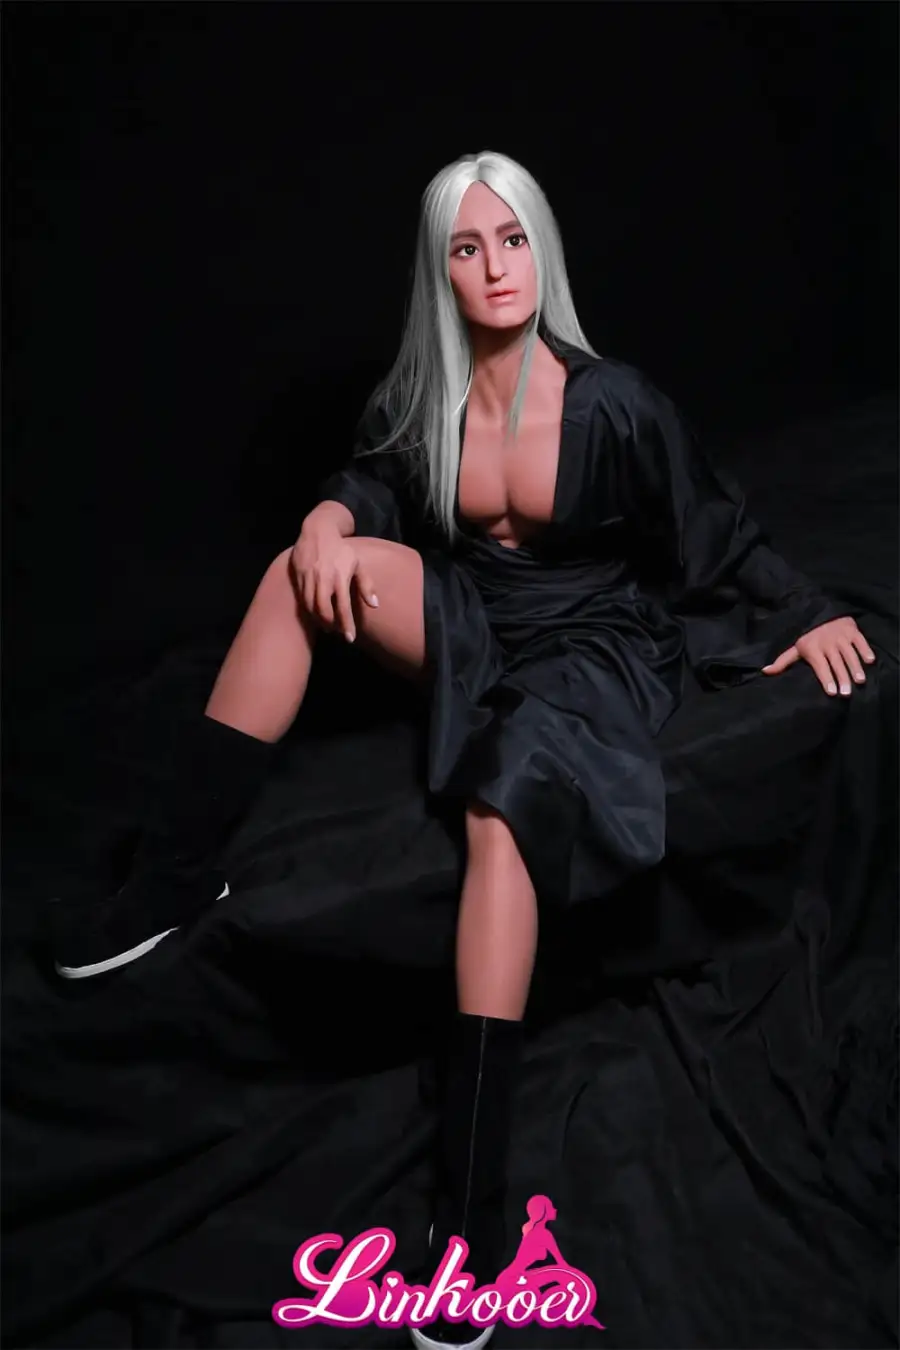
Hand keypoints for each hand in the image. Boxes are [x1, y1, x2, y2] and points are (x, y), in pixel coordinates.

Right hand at [290, 525, 378, 642]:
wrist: (317, 531)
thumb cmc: (341, 550)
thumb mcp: (357, 563)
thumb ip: (366, 585)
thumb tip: (374, 605)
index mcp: (340, 577)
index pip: (343, 607)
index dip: (346, 625)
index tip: (350, 638)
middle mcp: (324, 579)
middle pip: (323, 610)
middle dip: (330, 625)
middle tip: (336, 632)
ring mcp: (309, 578)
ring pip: (310, 607)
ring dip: (318, 620)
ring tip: (327, 626)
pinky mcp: (298, 577)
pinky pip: (302, 599)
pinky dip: (309, 610)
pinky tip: (315, 615)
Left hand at [761, 616, 875, 695]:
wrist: (822, 612)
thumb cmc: (809, 635)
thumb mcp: (796, 647)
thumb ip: (783, 661)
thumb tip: (765, 671)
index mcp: (813, 648)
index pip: (821, 667)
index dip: (826, 679)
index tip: (832, 693)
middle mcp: (827, 643)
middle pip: (836, 663)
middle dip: (842, 678)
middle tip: (846, 693)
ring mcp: (841, 636)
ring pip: (849, 654)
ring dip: (855, 667)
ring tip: (859, 680)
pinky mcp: (853, 630)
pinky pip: (860, 641)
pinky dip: (865, 650)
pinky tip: (870, 661)